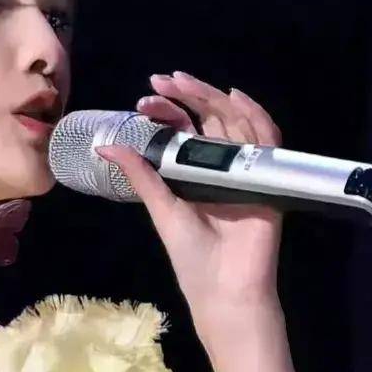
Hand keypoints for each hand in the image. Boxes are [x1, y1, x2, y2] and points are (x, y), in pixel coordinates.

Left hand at [96, 70, 285, 318]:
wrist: (225, 289)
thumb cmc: (193, 257)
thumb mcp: (162, 209)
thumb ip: (141, 175)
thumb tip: (105, 147)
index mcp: (195, 173)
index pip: (185, 130)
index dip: (168, 111)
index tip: (143, 101)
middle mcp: (221, 167)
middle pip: (210, 119)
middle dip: (186, 96)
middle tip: (160, 82)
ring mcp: (245, 170)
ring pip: (234, 122)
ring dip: (212, 98)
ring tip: (184, 82)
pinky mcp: (266, 179)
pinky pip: (266, 140)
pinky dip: (256, 116)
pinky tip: (236, 97)